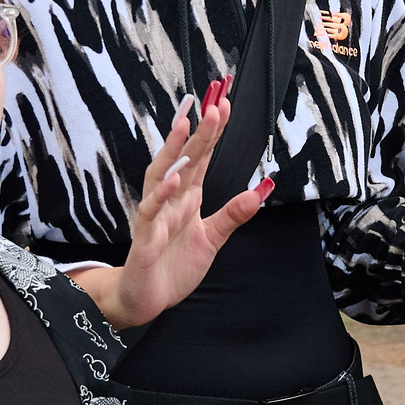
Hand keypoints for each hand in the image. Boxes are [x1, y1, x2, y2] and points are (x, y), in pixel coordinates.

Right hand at [106, 79, 272, 327]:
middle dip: (196, 133)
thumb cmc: (174, 266)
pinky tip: (172, 181)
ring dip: (171, 153)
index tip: (224, 104)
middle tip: (212, 106)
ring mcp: (154, 217)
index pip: (200, 158)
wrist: (148, 299)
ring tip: (183, 127)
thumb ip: (233, 215)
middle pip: (182, 159)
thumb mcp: (211, 238)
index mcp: (185, 197)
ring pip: (159, 177)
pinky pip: (150, 214)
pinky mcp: (144, 239)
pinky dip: (159, 196)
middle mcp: (168, 200)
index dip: (211, 133)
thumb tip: (260, 190)